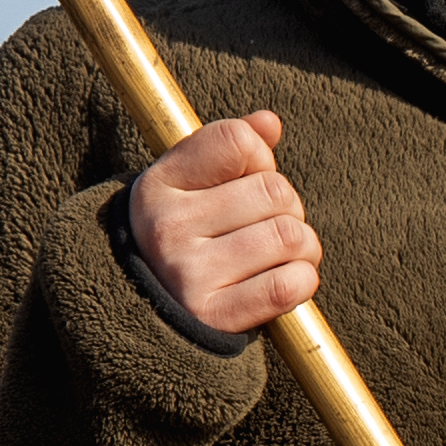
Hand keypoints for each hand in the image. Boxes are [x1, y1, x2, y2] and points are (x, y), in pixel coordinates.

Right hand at [122, 104, 313, 340]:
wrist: (143, 321)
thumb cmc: (179, 244)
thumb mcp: (186, 189)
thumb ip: (228, 150)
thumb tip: (269, 123)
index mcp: (155, 187)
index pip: (236, 141)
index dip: (259, 158)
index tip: (246, 180)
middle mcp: (165, 228)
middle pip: (275, 190)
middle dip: (288, 209)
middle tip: (269, 229)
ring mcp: (188, 275)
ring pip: (291, 236)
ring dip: (302, 248)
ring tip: (279, 257)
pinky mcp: (215, 319)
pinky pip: (290, 284)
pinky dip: (302, 281)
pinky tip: (283, 283)